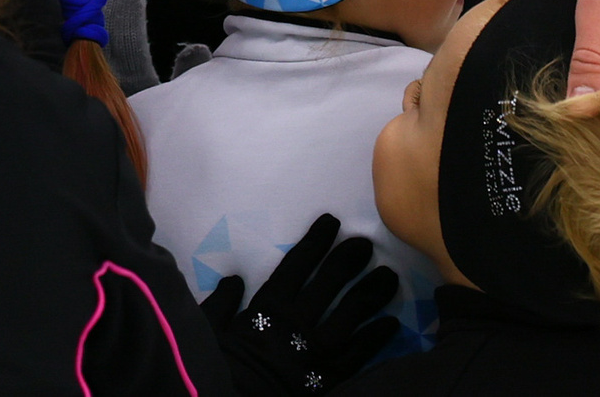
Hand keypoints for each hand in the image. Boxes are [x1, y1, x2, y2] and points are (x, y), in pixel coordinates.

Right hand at [201, 214, 401, 395]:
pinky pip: (358, 355)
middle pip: (329, 284)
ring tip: (388, 277)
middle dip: (348, 261)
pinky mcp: (329, 377)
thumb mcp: (207, 329)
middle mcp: (297, 324)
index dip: (315, 243)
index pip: (296, 267)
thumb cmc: (220, 366)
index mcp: (268, 308)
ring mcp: (316, 351)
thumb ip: (222, 303)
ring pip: (351, 315)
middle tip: (365, 245)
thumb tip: (234, 280)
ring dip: (370, 294)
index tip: (332, 223)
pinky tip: (392, 323)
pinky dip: (375, 338)